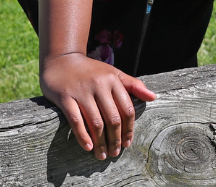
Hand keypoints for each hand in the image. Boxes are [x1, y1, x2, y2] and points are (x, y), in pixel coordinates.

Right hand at [40, 52, 155, 159]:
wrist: (62, 59)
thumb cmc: (91, 71)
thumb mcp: (113, 74)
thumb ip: (133, 85)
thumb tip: (153, 97)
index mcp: (113, 80)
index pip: (126, 109)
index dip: (129, 129)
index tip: (127, 143)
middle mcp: (99, 85)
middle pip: (113, 119)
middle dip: (116, 140)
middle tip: (115, 153)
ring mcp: (82, 92)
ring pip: (96, 123)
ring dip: (101, 143)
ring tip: (102, 155)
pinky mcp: (65, 97)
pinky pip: (76, 121)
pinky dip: (83, 136)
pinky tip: (88, 147)